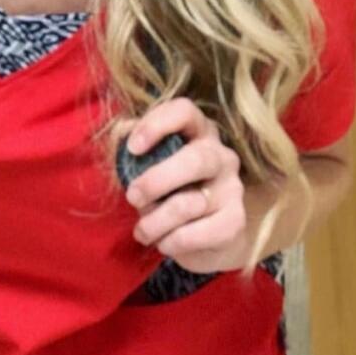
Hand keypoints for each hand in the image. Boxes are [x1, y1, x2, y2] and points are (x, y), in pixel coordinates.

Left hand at [117, 98, 248, 273]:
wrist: (206, 237)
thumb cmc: (171, 191)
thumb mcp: (152, 167)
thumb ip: (137, 149)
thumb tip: (121, 131)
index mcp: (198, 132)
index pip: (185, 111)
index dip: (157, 124)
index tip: (133, 148)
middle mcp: (221, 155)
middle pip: (195, 160)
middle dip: (155, 182)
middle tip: (132, 197)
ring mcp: (232, 188)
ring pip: (189, 204)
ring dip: (155, 222)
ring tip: (142, 231)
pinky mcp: (234, 221)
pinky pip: (198, 234)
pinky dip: (173, 242)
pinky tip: (164, 243)